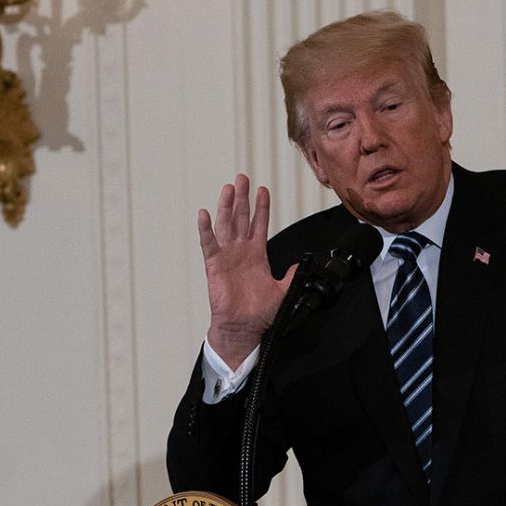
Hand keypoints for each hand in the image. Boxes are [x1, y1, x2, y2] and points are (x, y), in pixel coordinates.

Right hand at [198, 174, 297, 368]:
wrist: (244, 327)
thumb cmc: (260, 313)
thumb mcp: (283, 291)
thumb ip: (291, 276)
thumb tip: (300, 264)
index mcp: (256, 255)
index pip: (259, 224)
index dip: (261, 207)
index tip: (263, 190)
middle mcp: (241, 251)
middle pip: (241, 218)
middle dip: (243, 198)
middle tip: (242, 178)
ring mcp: (227, 256)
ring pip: (226, 225)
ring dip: (226, 206)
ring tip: (229, 188)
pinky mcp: (214, 265)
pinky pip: (209, 244)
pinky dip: (206, 229)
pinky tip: (204, 213)